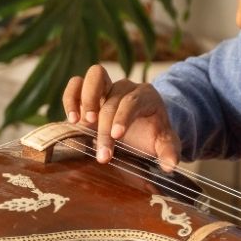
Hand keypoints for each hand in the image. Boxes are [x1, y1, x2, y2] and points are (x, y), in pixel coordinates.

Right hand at [63, 64, 180, 171]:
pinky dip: (71, 97)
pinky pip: (76, 83)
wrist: (141, 126)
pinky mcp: (88, 92)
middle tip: (103, 153)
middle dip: (105, 127)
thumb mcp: (164, 142)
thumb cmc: (152, 133)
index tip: (116, 135)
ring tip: (80, 122)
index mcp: (146, 96)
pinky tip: (71, 119)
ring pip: (95, 75)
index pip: (133, 101)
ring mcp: (107, 87)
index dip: (123, 116)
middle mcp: (126, 87)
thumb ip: (169, 152)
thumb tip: (170, 165)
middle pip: (112, 99)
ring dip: (86, 98)